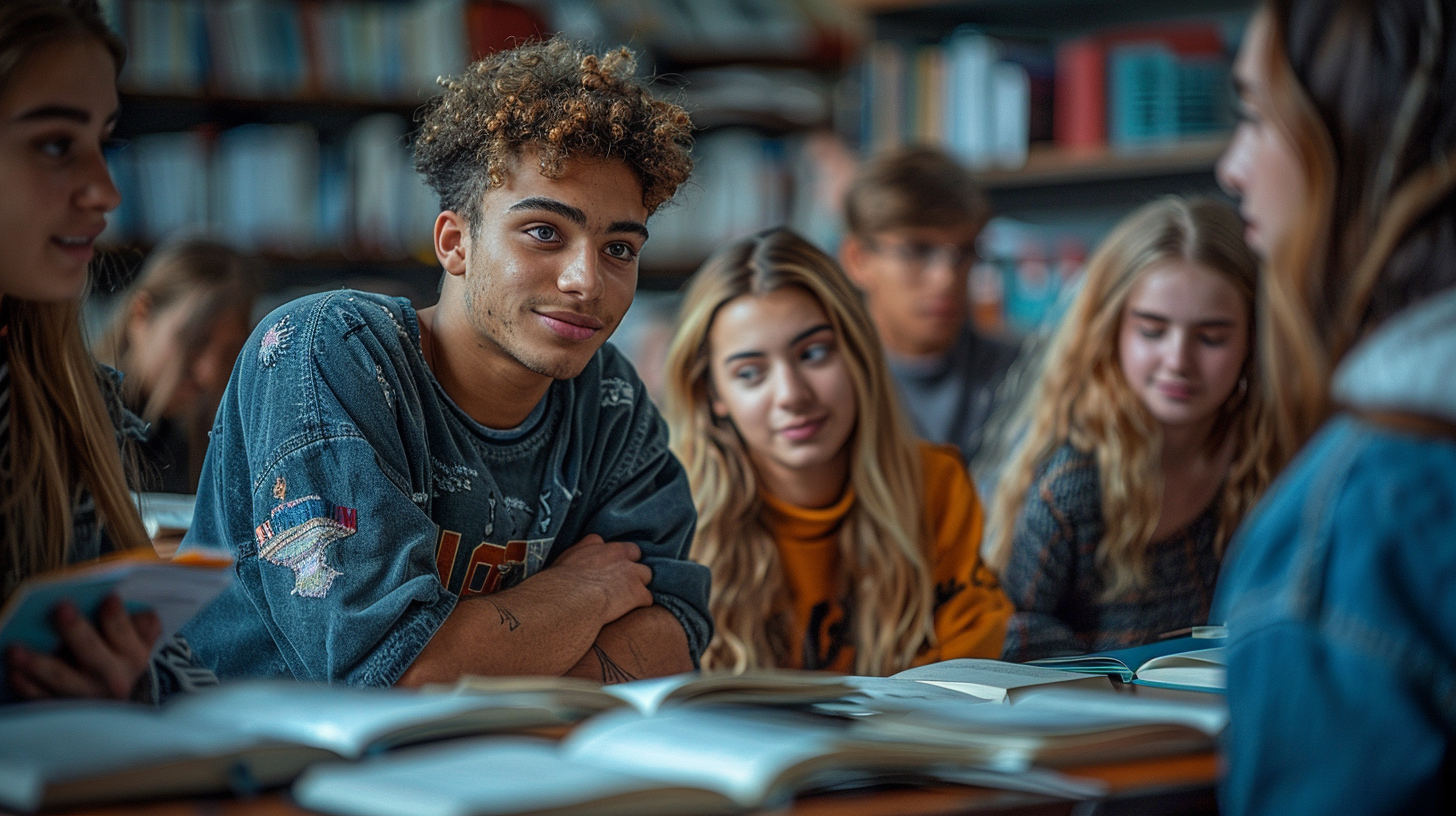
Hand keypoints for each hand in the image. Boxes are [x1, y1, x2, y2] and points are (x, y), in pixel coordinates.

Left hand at [4, 595, 161, 700]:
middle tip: (61, 609)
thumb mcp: (140, 640)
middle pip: (91, 652)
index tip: (109, 598)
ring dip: (38, 664)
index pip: (123, 631)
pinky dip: (26, 685)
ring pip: (60, 678)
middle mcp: (112, 678)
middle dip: (76, 630)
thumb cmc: (121, 655)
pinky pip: (40, 697)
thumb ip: (139, 622)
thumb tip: (115, 601)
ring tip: (15, 649)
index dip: (117, 616)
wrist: (111, 693)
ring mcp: (85, 695)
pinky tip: (14, 672)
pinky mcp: (62, 707)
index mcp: (132, 655)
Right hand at [550, 534, 653, 625]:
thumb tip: (559, 578)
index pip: (603, 542)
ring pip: (645, 574)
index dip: (605, 556)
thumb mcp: (555, 568)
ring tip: (627, 601)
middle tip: (619, 583)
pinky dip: (640, 606)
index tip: (600, 567)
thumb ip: (566, 566)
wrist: (567, 602)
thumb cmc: (554, 589)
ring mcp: (629, 571)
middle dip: (629, 566)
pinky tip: (629, 615)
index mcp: (591, 546)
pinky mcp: (638, 592)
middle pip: (633, 553)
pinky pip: (647, 598)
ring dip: (638, 586)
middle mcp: (614, 553)